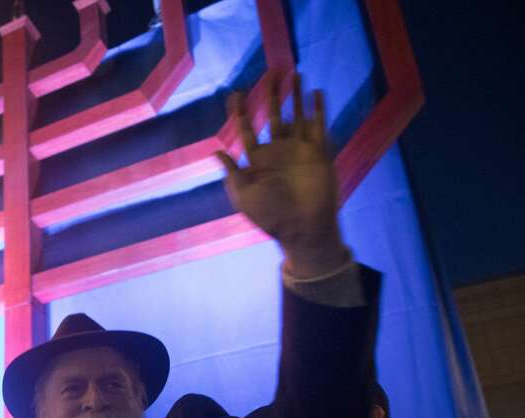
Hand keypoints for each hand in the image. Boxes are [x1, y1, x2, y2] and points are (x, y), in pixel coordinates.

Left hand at [216, 72, 348, 276]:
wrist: (302, 227)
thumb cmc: (269, 215)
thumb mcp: (244, 196)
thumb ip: (232, 172)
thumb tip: (216, 151)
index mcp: (257, 160)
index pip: (246, 129)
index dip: (240, 111)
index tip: (236, 93)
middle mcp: (277, 151)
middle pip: (272, 114)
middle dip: (270, 94)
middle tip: (270, 72)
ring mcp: (298, 150)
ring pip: (296, 114)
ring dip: (295, 95)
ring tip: (293, 73)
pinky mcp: (318, 152)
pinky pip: (318, 125)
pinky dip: (317, 108)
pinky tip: (316, 92)